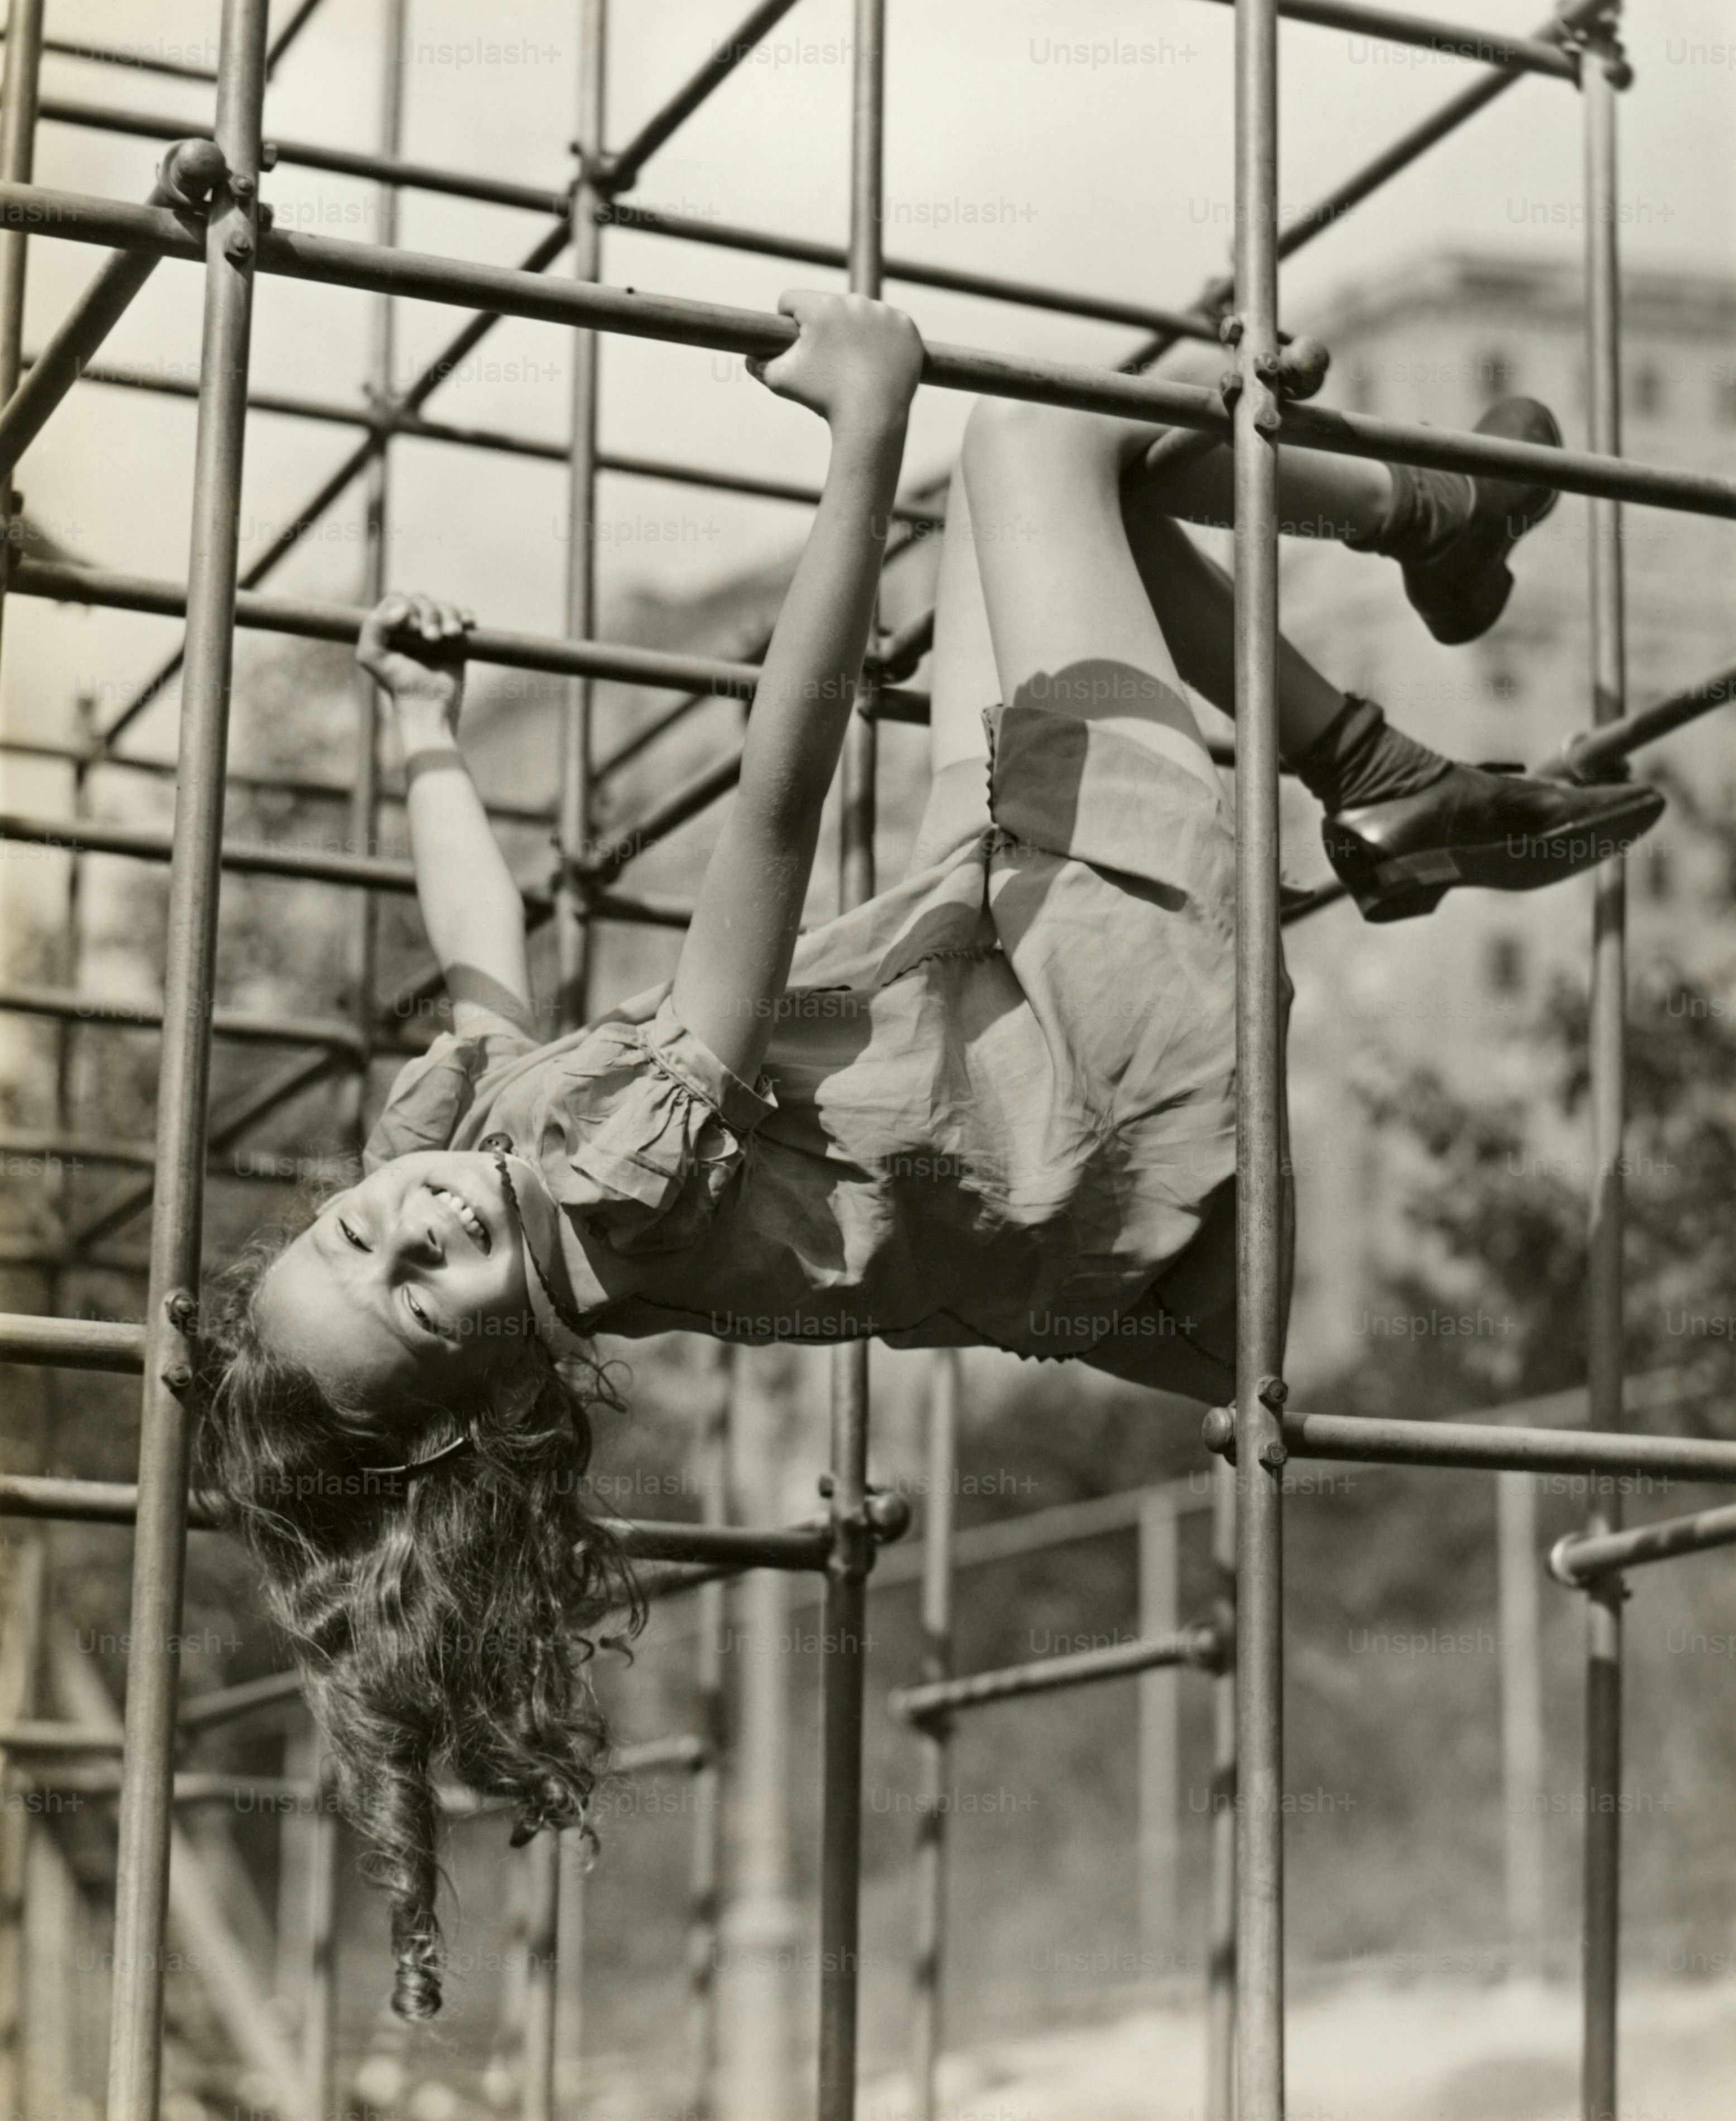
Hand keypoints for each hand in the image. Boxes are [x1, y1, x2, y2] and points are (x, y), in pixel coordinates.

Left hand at [356, 592, 475, 743]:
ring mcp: (434, 631)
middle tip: (432, 639)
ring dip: (450, 616)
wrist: (429, 707)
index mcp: (388, 626)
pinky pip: (463, 616)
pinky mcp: (455, 640)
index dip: (406, 608)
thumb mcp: (372, 657)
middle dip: (430, 615)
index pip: (397, 599)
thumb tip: (402, 608)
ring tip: (452, 636)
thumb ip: (373, 628)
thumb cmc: (399, 685)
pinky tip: (468, 625)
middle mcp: (410, 625)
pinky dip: (466, 616)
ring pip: (444, 606)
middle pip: (422, 600)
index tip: (412, 630)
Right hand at [748, 290, 922, 438]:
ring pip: (859, 315)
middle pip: (828, 307)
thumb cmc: (823, 399)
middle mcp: (853, 301)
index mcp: (820, 306)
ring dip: (854, 332)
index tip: (795, 341)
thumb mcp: (780, 382)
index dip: (787, 321)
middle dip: (825, 329)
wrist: (872, 419)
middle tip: (828, 362)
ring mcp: (883, 311)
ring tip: (853, 364)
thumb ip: (758, 364)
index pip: (792, 300)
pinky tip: (877, 360)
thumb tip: (748, 356)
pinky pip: (888, 326)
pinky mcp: (906, 326)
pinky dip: (882, 340)